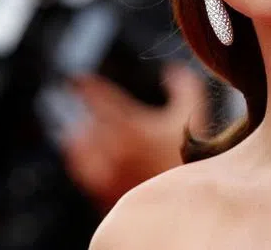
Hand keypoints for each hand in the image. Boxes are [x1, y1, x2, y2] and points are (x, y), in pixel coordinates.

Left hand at [62, 64, 208, 208]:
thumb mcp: (193, 113)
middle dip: (85, 112)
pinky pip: (81, 171)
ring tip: (83, 130)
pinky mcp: (102, 191)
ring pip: (78, 146)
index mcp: (130, 125)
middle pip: (85, 121)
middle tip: (85, 105)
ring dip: (80, 135)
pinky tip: (86, 157)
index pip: (97, 96)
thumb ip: (184, 86)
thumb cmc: (189, 155)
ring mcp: (105, 172)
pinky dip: (80, 159)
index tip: (77, 78)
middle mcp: (112, 148)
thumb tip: (172, 69)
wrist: (187, 201)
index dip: (84, 84)